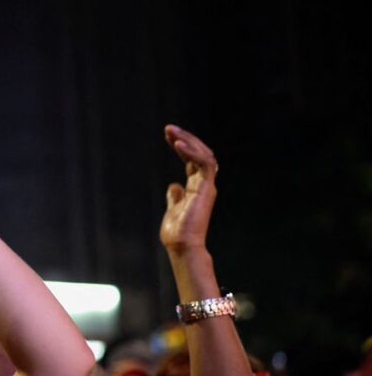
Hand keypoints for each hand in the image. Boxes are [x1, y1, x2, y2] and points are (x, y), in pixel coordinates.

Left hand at [160, 124, 217, 252]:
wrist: (182, 246)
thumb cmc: (177, 233)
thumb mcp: (173, 209)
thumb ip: (175, 197)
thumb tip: (173, 186)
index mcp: (196, 187)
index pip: (192, 160)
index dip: (182, 146)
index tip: (168, 136)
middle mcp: (204, 184)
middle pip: (200, 153)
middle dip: (185, 138)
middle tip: (169, 129)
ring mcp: (206, 185)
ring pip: (205, 154)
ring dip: (188, 141)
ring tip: (171, 132)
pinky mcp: (206, 188)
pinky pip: (204, 163)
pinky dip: (192, 151)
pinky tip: (178, 144)